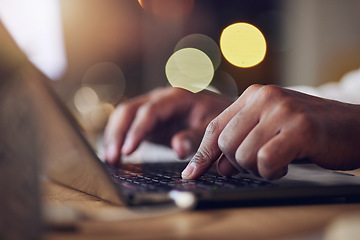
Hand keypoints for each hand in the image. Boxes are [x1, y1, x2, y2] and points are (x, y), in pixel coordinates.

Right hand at [104, 87, 232, 164]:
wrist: (223, 114)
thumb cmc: (220, 118)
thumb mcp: (213, 128)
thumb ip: (197, 137)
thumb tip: (177, 147)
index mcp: (177, 97)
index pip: (150, 111)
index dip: (137, 130)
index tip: (128, 151)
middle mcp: (161, 99)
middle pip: (129, 110)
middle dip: (118, 133)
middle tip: (112, 158)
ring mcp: (153, 108)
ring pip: (124, 116)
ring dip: (114, 136)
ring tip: (110, 160)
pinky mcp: (150, 121)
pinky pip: (129, 126)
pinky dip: (119, 139)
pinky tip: (114, 155)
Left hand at [182, 84, 359, 179]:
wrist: (353, 126)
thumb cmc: (307, 131)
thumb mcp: (268, 131)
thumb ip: (242, 142)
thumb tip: (217, 166)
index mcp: (253, 95)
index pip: (215, 127)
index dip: (202, 153)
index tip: (192, 172)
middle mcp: (264, 97)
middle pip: (225, 143)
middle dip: (236, 163)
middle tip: (257, 164)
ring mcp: (282, 110)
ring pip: (242, 153)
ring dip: (256, 168)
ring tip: (275, 162)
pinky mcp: (299, 128)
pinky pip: (265, 160)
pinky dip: (271, 171)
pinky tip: (284, 166)